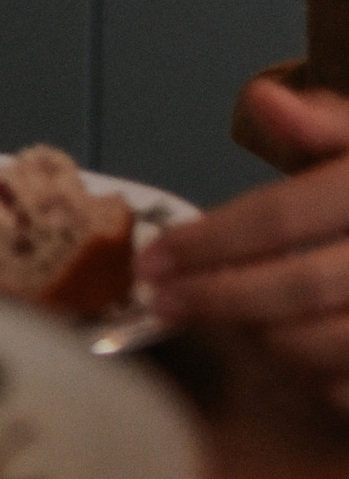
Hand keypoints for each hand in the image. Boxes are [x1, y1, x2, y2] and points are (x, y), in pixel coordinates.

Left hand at [143, 81, 348, 390]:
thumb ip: (320, 122)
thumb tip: (263, 99)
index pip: (280, 217)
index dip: (210, 241)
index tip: (154, 259)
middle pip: (298, 287)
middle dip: (219, 298)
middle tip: (160, 302)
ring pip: (324, 344)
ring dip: (260, 340)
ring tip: (218, 321)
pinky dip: (312, 379)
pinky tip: (281, 353)